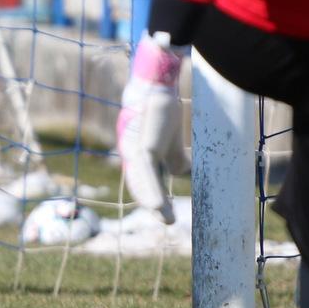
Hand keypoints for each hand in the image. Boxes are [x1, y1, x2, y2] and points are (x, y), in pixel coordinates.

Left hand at [116, 32, 186, 223]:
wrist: (158, 87)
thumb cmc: (162, 111)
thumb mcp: (170, 141)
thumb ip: (173, 158)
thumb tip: (178, 174)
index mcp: (136, 153)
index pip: (141, 180)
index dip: (151, 196)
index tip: (164, 212)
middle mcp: (130, 152)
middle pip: (139, 184)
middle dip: (152, 203)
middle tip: (168, 219)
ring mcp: (133, 150)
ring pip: (142, 183)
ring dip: (154, 203)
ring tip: (167, 219)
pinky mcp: (143, 146)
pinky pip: (146, 173)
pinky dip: (151, 191)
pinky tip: (157, 207)